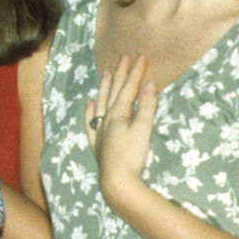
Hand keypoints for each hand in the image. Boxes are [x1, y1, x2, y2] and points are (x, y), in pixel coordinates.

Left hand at [85, 54, 156, 204]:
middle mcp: (106, 119)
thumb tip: (149, 84)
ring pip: (100, 102)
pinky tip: (89, 103)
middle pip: (113, 91)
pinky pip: (90, 122)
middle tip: (124, 57)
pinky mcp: (97, 144)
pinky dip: (89, 111)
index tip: (141, 57)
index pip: (128, 88)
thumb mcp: (144, 130)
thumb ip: (147, 106)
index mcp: (118, 114)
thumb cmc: (132, 156)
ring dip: (104, 87)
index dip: (135, 72)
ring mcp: (99, 131)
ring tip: (106, 73)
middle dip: (120, 73)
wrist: (117, 182)